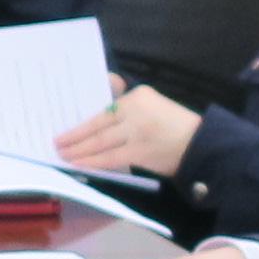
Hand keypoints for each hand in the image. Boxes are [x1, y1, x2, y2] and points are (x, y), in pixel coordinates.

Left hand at [58, 85, 205, 177]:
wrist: (201, 144)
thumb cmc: (174, 126)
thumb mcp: (152, 106)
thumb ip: (126, 109)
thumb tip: (96, 118)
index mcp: (137, 95)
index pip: (103, 108)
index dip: (82, 120)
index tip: (66, 125)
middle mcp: (135, 108)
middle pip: (97, 124)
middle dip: (74, 136)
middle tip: (57, 142)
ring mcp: (137, 130)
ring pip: (100, 141)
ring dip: (79, 150)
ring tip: (63, 154)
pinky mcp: (140, 150)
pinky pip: (110, 157)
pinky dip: (93, 161)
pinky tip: (79, 164)